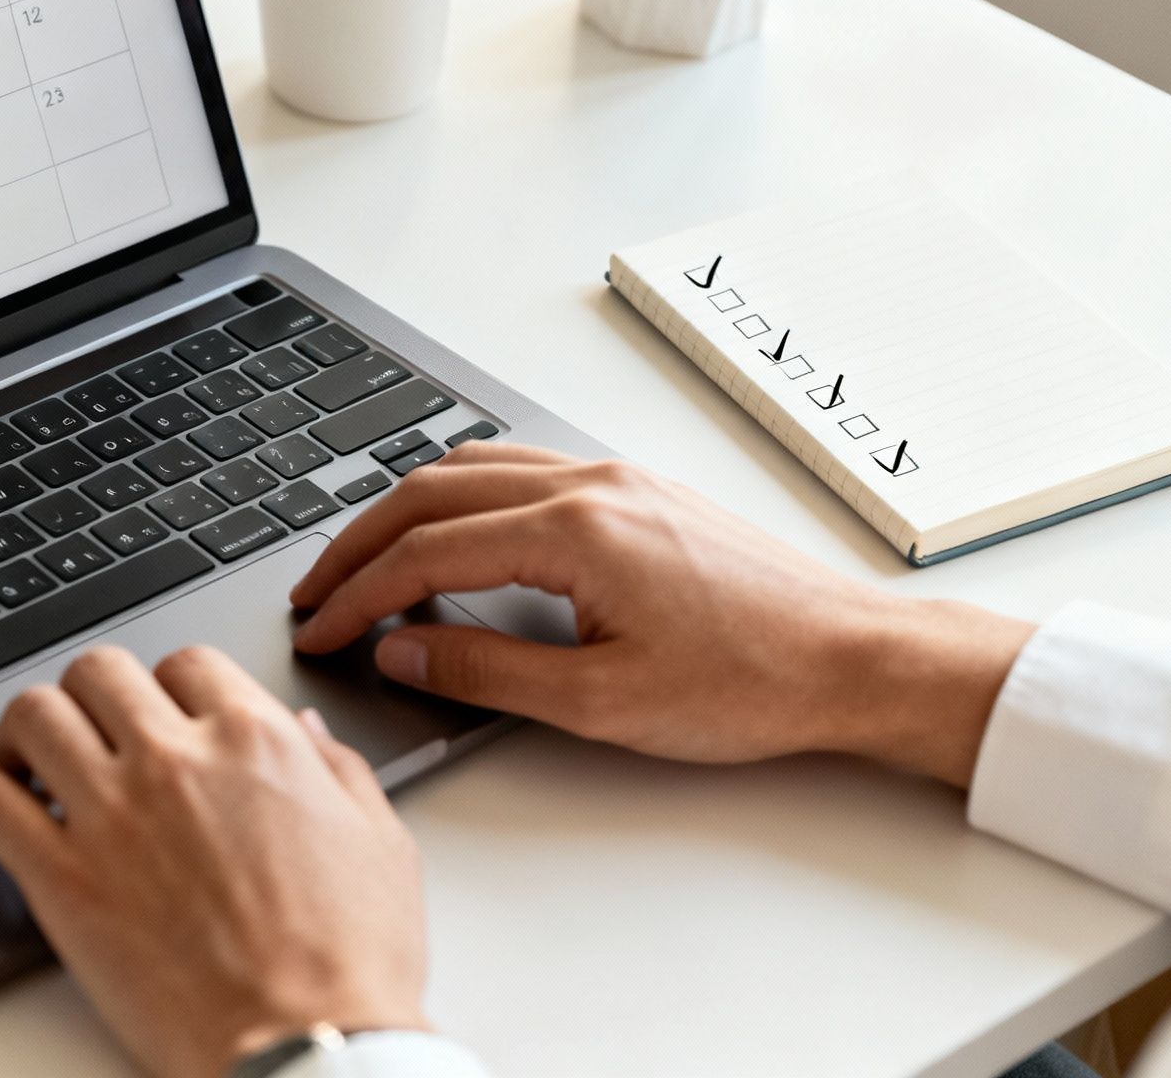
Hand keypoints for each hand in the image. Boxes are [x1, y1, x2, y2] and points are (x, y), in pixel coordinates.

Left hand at [0, 646, 428, 1077]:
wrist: (307, 1045)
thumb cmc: (349, 961)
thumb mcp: (379, 842)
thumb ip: (338, 770)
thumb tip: (304, 732)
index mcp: (255, 742)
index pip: (185, 663)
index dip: (168, 687)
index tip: (160, 716)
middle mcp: (176, 761)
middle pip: (98, 671)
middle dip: (91, 696)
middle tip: (89, 731)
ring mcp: (111, 815)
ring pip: (34, 715)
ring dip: (24, 732)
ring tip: (28, 761)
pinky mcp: (60, 880)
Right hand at [290, 444, 1034, 787]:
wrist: (852, 658)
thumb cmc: (751, 682)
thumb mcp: (601, 703)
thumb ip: (485, 672)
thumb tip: (402, 651)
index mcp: (575, 532)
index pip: (425, 551)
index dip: (357, 593)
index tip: (319, 628)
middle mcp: (590, 485)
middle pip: (434, 490)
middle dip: (360, 541)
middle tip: (318, 592)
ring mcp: (617, 479)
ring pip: (475, 467)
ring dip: (408, 510)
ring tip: (370, 564)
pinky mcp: (640, 492)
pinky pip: (523, 468)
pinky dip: (464, 498)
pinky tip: (457, 536)